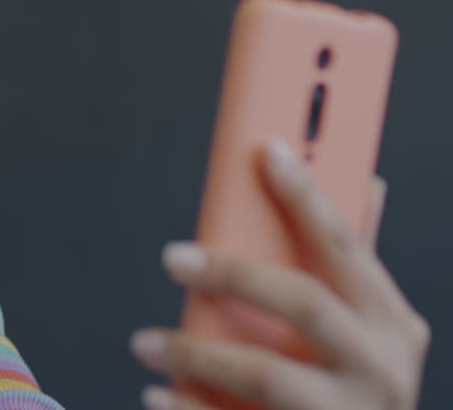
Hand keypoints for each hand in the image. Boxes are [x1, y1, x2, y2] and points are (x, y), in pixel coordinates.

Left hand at [128, 139, 429, 408]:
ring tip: (145, 341)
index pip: (346, 246)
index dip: (308, 196)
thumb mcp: (371, 328)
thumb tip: (368, 181)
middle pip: (306, 305)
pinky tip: (158, 394)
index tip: (266, 151)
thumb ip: (352, 265)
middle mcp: (379, 369)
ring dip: (197, 353)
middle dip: (236, 273)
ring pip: (268, 377)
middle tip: (172, 256)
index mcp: (391, 324)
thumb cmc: (352, 387)